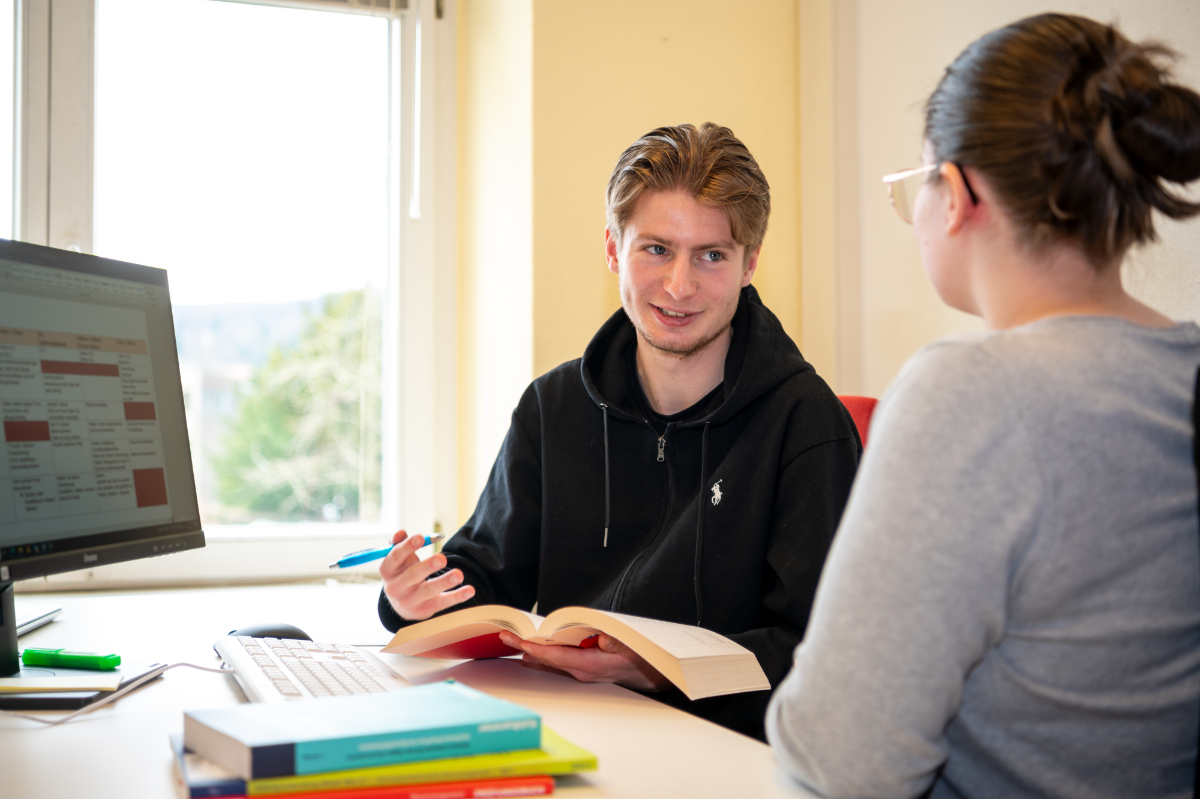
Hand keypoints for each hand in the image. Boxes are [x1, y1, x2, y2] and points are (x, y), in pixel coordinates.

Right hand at [379, 530, 474, 620]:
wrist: (401, 603)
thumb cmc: (402, 572)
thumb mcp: (398, 559)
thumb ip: (398, 544)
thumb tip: (401, 533)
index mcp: (387, 571)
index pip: (395, 558)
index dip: (407, 547)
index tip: (421, 537)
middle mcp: (396, 588)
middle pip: (412, 576)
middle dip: (427, 566)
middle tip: (442, 558)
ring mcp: (410, 601)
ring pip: (428, 591)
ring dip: (444, 582)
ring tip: (459, 574)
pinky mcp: (425, 610)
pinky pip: (442, 603)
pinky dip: (457, 597)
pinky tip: (469, 590)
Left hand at [498, 631, 670, 691]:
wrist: (648, 676)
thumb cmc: (639, 660)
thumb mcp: (632, 650)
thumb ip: (617, 644)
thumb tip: (604, 640)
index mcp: (591, 665)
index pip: (559, 656)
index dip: (540, 649)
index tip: (522, 643)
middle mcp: (581, 671)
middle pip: (548, 659)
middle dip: (526, 648)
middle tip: (505, 637)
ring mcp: (581, 672)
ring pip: (551, 662)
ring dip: (532, 652)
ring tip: (512, 643)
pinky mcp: (582, 670)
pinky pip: (558, 662)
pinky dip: (544, 655)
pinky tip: (533, 653)